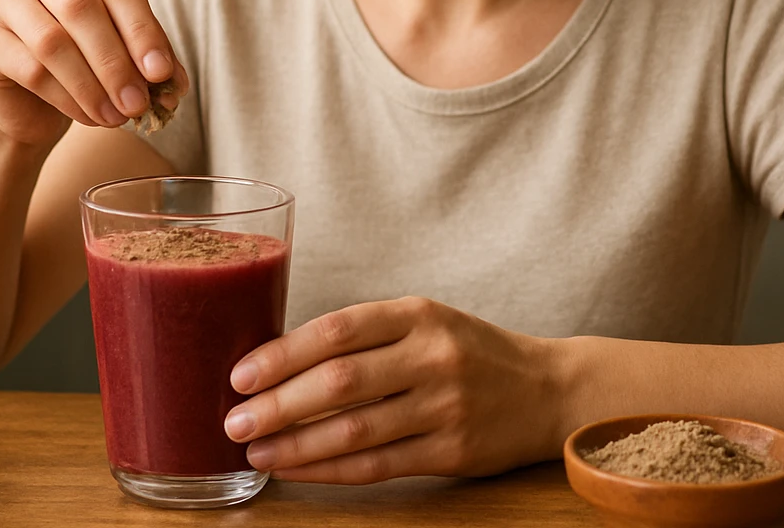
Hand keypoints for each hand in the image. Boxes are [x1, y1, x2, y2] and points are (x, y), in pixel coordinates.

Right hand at [0, 0, 188, 146]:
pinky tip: (89, 117)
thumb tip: (173, 85)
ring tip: (117, 117)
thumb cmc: (87, 62)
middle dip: (116, 62)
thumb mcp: (126, 55)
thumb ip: (151, 62)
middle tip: (138, 103)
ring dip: (91, 85)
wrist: (33, 99)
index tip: (162, 73)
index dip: (143, 31)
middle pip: (82, 8)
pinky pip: (30, 70)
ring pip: (53, 41)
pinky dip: (67, 99)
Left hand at [223, 297, 562, 483]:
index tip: (242, 373)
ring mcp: (445, 406)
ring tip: (255, 451)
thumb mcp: (427, 321)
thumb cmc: (470, 352)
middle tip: (234, 420)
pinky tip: (296, 468)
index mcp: (419, 314)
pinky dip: (329, 469)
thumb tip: (280, 360)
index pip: (338, 329)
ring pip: (354, 430)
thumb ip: (368, 336)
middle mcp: (433, 356)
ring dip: (296, 444)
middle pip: (340, 381)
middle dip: (278, 403)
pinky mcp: (453, 451)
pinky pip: (377, 464)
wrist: (549, 390)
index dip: (283, 353)